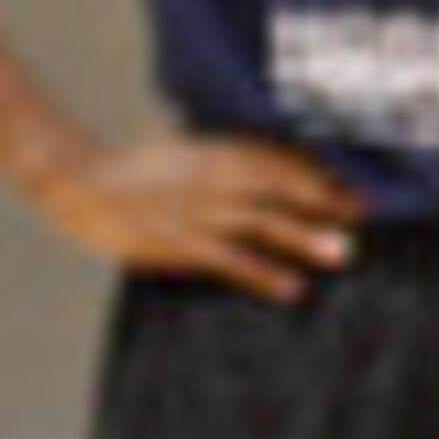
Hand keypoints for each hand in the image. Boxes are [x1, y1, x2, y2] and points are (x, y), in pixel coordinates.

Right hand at [32, 128, 360, 299]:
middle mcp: (210, 176)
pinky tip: (293, 288)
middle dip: (323, 201)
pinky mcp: (176, 241)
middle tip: (363, 215)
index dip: (319, 172)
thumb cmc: (135, 169)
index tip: (357, 186)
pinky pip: (227, 259)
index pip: (278, 158)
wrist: (75, 180)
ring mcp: (194, 210)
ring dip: (302, 237)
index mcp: (214, 150)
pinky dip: (261, 273)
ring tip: (342, 252)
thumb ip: (226, 154)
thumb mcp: (184, 150)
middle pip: (278, 188)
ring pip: (260, 222)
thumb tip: (269, 162)